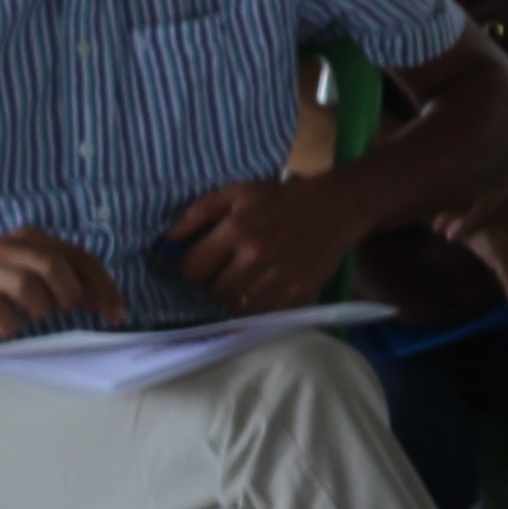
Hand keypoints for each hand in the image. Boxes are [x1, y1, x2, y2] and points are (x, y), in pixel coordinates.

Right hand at [0, 229, 123, 342]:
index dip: (102, 285)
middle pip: (55, 267)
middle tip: (65, 310)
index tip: (117, 311)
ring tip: (30, 314)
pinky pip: (1, 312)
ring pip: (29, 287)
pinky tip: (6, 325)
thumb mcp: (20, 263)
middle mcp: (7, 249)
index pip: (78, 257)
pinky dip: (12, 324)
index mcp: (28, 238)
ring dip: (41, 309)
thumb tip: (100, 298)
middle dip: (70, 295)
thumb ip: (59, 274)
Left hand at [164, 177, 367, 315]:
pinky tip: (267, 288)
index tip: (208, 260)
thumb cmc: (282, 198)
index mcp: (236, 231)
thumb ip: (198, 213)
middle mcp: (255, 258)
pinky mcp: (299, 294)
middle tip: (230, 270)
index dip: (196, 266)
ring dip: (238, 296)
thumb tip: (169, 241)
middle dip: (216, 283)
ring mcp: (278, 279)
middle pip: (212, 293)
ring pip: (236, 308)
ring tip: (250, 280)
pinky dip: (261, 306)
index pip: (191, 269)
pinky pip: (264, 315)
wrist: (338, 206)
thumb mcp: (237, 193)